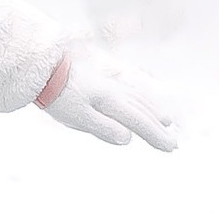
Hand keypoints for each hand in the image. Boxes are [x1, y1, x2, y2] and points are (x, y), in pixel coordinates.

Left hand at [43, 57, 178, 151]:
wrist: (45, 70)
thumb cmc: (59, 96)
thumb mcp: (77, 117)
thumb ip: (103, 127)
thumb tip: (128, 138)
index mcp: (111, 101)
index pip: (139, 122)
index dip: (155, 135)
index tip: (170, 147)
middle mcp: (116, 92)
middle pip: (142, 112)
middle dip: (158, 129)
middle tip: (174, 144)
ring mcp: (109, 86)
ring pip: (138, 100)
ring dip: (153, 112)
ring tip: (166, 123)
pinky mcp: (102, 84)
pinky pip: (129, 93)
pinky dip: (141, 100)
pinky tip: (141, 103)